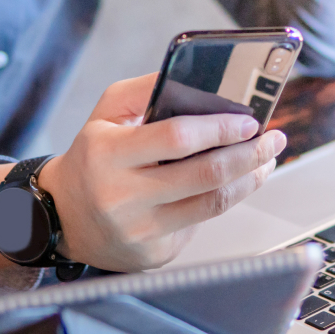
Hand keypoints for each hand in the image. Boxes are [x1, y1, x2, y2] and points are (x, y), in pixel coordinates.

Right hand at [37, 73, 285, 271]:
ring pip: (212, 204)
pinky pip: (200, 225)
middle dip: (249, 154)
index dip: (221, 129)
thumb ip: (147, 90)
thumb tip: (200, 79)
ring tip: (264, 160)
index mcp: (108, 153)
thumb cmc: (92, 157)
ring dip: (249, 180)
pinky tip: (230, 185)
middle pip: (206, 175)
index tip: (249, 120)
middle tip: (272, 139)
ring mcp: (139, 230)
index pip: (178, 138)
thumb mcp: (105, 114)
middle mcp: (122, 196)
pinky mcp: (153, 254)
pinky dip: (220, 201)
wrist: (62, 216)